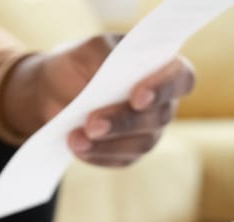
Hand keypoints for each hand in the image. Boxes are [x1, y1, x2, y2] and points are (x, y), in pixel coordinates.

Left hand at [1, 35, 194, 166]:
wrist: (52, 92)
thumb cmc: (78, 65)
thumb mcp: (87, 51)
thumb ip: (105, 56)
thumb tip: (118, 73)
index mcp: (161, 68)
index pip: (181, 78)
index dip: (164, 88)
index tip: (137, 96)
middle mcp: (162, 102)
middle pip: (159, 117)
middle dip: (124, 121)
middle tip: (92, 123)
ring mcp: (148, 131)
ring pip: (142, 143)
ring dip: (108, 143)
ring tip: (75, 138)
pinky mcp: (129, 153)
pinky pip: (121, 159)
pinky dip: (98, 154)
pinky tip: (77, 146)